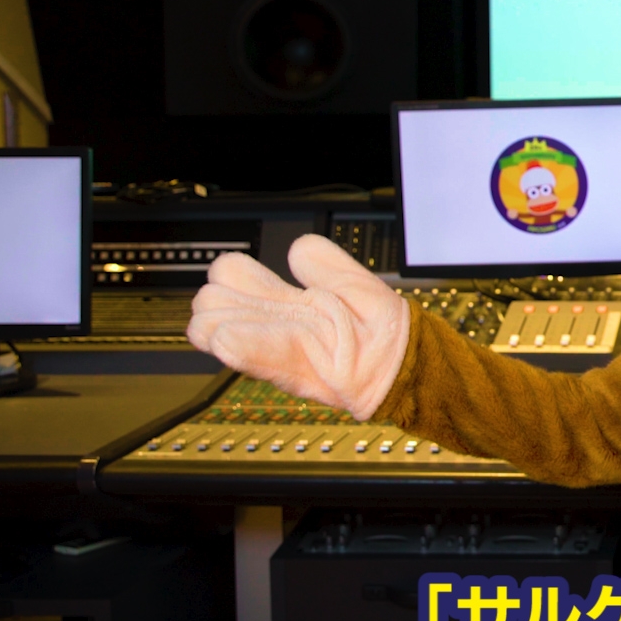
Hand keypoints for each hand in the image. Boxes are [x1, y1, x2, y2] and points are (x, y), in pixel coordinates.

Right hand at [187, 234, 409, 419]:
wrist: (407, 361)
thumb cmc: (383, 327)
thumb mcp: (352, 284)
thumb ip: (324, 264)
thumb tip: (296, 247)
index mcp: (287, 302)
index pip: (229, 278)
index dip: (228, 274)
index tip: (236, 277)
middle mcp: (276, 326)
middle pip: (214, 304)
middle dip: (220, 301)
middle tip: (244, 307)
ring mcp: (280, 351)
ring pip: (221, 330)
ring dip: (225, 321)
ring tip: (235, 326)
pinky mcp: (294, 373)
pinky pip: (255, 355)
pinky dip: (240, 344)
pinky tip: (224, 337)